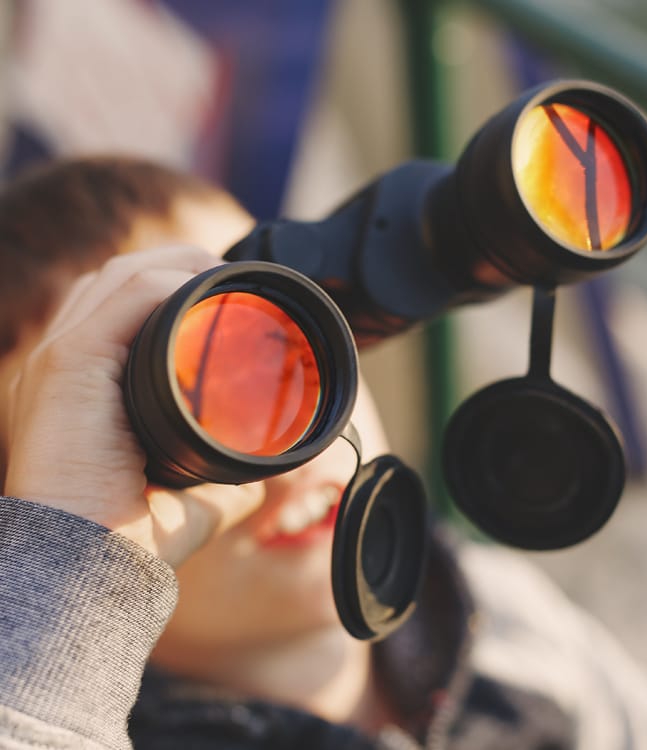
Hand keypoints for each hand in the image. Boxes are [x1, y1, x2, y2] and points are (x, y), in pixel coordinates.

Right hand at [3, 246, 265, 566]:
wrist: (87, 567)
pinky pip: (120, 298)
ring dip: (174, 266)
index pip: (120, 313)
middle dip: (175, 269)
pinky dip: (165, 283)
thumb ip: (224, 471)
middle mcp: (66, 364)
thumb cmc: (132, 535)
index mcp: (85, 387)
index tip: (224, 298)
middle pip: (118, 283)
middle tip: (228, 280)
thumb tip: (267, 467)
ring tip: (221, 273)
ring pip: (118, 278)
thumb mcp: (191, 492)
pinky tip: (204, 288)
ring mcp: (62, 358)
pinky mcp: (68, 363)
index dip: (170, 293)